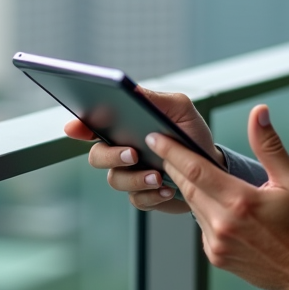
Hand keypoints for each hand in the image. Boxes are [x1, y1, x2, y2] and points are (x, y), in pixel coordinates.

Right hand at [63, 87, 223, 214]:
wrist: (213, 168)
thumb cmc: (192, 135)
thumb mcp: (180, 109)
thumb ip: (155, 99)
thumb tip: (131, 90)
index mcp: (126, 127)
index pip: (93, 125)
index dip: (79, 126)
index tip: (75, 128)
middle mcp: (122, 152)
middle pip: (96, 156)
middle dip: (111, 156)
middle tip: (133, 154)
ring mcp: (130, 175)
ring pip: (115, 180)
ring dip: (136, 178)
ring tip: (158, 175)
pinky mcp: (143, 196)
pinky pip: (136, 200)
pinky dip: (152, 195)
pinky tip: (168, 189)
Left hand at [148, 104, 288, 289]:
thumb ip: (269, 145)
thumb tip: (259, 112)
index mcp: (241, 201)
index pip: (194, 169)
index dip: (172, 150)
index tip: (155, 136)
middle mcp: (223, 225)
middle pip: (187, 186)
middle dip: (172, 164)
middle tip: (160, 145)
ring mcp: (218, 244)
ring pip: (193, 206)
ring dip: (187, 186)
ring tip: (182, 167)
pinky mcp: (217, 257)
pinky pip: (202, 225)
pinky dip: (202, 209)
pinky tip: (209, 198)